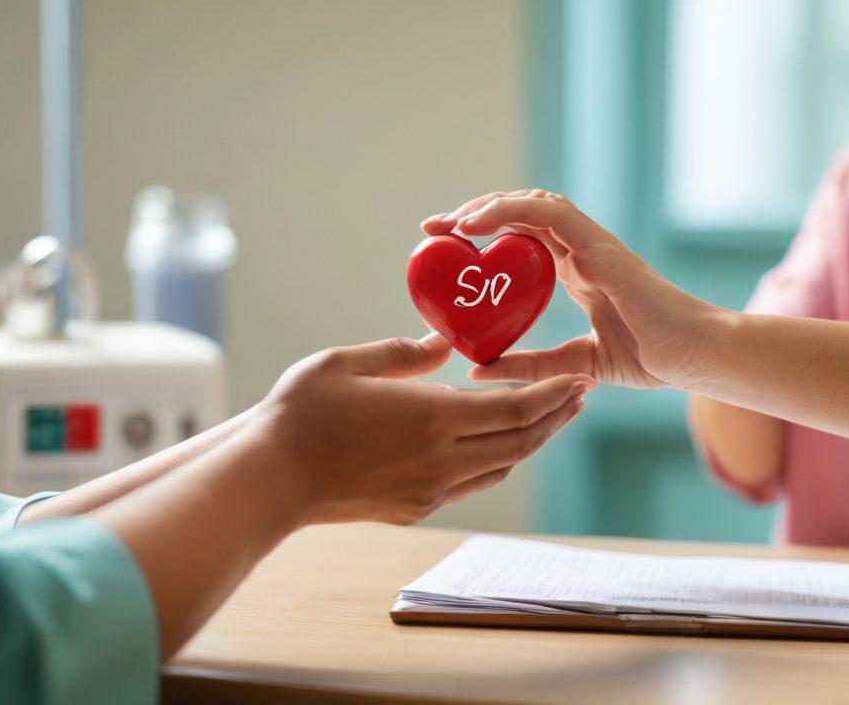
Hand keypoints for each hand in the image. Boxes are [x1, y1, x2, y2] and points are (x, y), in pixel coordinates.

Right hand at [252, 332, 593, 525]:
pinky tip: (501, 443)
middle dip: (556, 416)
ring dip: (532, 440)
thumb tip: (444, 342)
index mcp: (431, 418)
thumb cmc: (298, 415)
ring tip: (550, 416)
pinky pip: (474, 482)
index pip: (513, 408)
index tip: (576, 378)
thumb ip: (403, 353)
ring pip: (502, 465)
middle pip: (520, 440)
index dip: (552, 394)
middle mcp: (441, 460)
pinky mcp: (416, 508)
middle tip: (579, 394)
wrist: (269, 482)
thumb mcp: (346, 364)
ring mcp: (431, 490)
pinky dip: (499, 459)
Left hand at [421, 190, 714, 387]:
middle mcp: (580, 250)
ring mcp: (592, 244)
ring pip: (532, 203)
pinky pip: (552, 214)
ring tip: (450, 224)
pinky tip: (477, 226)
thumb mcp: (574, 365)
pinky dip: (510, 211)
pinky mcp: (602, 246)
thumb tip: (476, 370)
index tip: (440, 247)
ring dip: (486, 206)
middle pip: (520, 213)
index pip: (520, 237)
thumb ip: (531, 365)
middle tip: (431, 231)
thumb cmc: (651, 358)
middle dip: (473, 214)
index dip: (480, 235)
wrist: (694, 358)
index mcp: (575, 271)